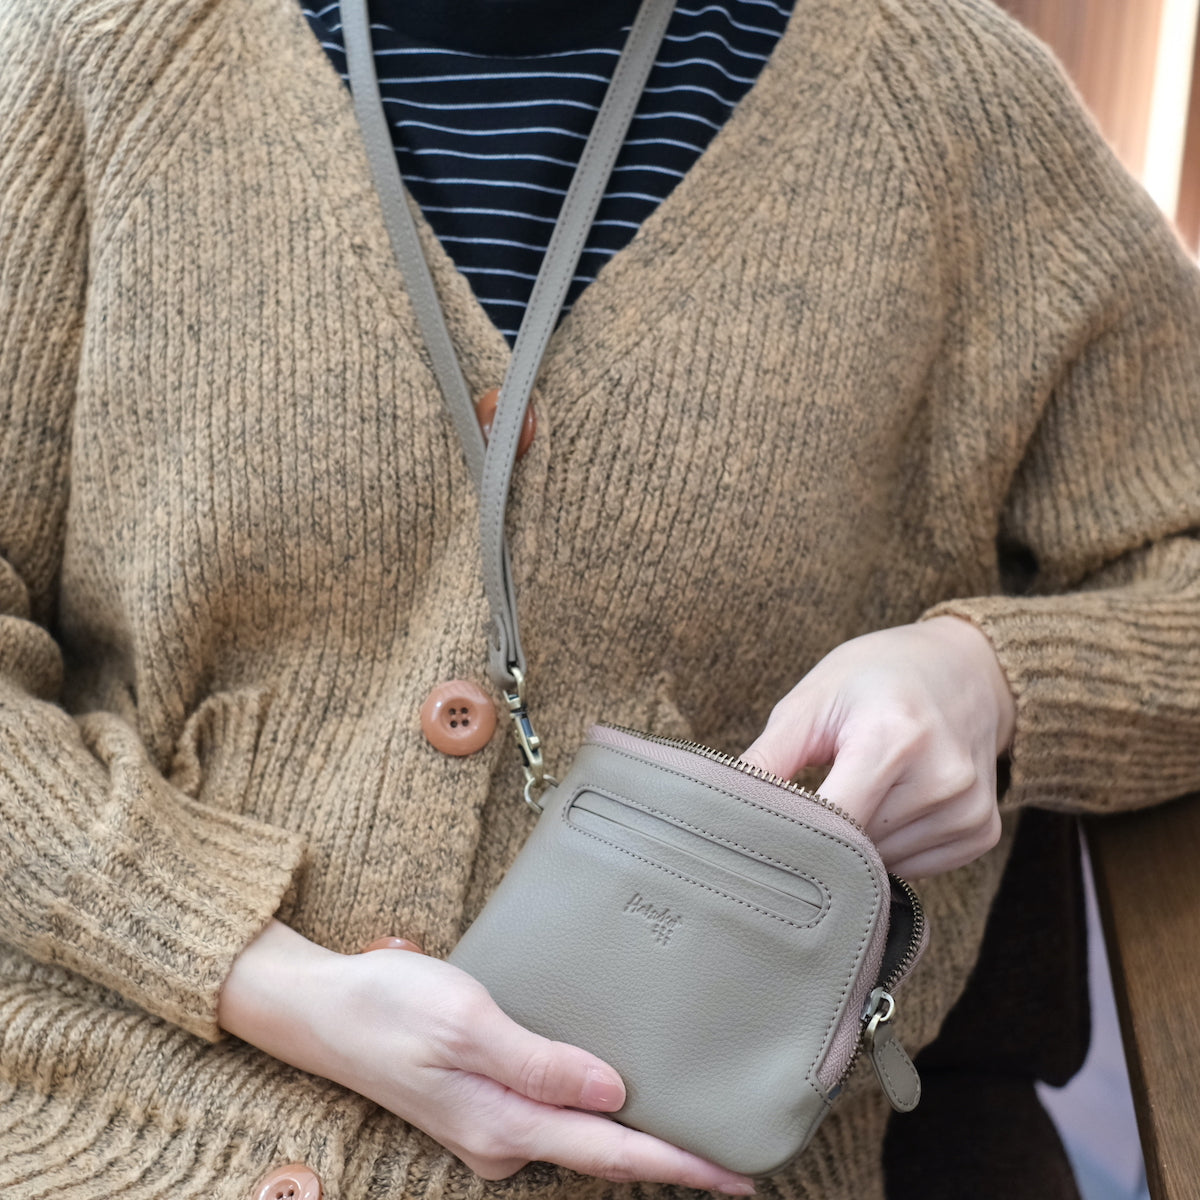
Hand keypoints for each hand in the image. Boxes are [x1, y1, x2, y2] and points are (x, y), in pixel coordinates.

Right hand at [218, 920, 754, 1193]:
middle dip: (667, 1158)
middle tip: (733, 1157)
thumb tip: (612, 1090)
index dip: (677, 1166)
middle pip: (602, 1154)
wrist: (323, 1009)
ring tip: (690, 1124)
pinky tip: (614, 1091)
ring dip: (632, 1133)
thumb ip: (540, 1062)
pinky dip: (593, 1110)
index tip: (737, 1180)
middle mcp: (503, 1137)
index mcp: (504, 1124)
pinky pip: (552, 1113)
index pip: (609, 1153)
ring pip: (579, 1136)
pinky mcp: (481, 1102)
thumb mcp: (468, 1024)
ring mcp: (491, 1124)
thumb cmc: (391, 1007)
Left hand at [742, 617, 1014, 877]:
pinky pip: (914, 868)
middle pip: (854, 849)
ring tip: (860, 788)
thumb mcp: (813, 701)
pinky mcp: (981, 831)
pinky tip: (892, 802)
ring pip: (881, 866)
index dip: (791, 835)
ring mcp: (967, 810)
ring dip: (857, 844)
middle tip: (809, 802)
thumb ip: (768, 758)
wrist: (965, 668)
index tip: (761, 837)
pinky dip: (891, 847)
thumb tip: (721, 808)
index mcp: (893, 738)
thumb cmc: (877, 678)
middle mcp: (940, 778)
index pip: (831, 823)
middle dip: (821, 837)